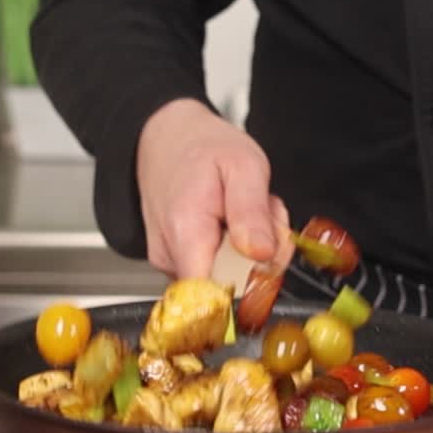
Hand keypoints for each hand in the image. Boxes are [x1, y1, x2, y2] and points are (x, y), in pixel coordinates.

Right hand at [136, 99, 288, 278]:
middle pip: (229, 285)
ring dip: (248, 251)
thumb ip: (252, 211)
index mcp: (187, 232)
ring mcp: (169, 261)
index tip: (266, 256)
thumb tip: (262, 255)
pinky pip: (214, 269)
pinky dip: (232, 249)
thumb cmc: (202, 146)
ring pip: (224, 277)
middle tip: (262, 215)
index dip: (250, 285)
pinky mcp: (174, 261)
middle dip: (260, 257)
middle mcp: (170, 254)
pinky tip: (230, 221)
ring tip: (243, 212)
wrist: (166, 136)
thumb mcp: (244, 164)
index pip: (213, 297)